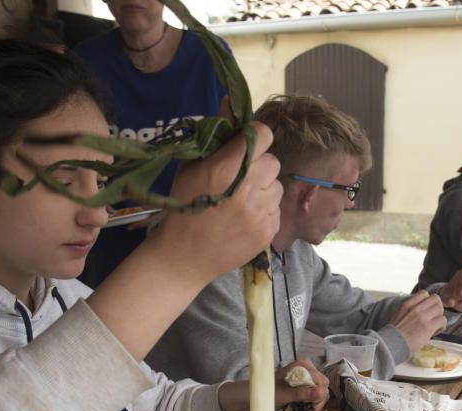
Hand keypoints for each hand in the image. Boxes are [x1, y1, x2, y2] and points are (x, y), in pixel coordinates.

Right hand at [161, 121, 282, 280]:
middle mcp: (248, 188)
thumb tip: (229, 102)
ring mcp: (260, 212)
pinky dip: (264, 212)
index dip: (256, 137)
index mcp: (226, 167)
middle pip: (272, 161)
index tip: (246, 145)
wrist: (184, 256)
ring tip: (240, 201)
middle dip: (258, 166)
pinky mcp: (268, 231)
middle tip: (239, 179)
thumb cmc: (184, 206)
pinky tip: (243, 219)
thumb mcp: (190, 166)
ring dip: (263, 190)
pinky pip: (276, 210)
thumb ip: (214, 135)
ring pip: (277, 186)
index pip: (263, 135)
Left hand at [274, 360, 328, 410]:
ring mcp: (308, 376)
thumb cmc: (270, 392)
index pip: (321, 381)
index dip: (319, 395)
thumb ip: (301, 394)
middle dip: (319, 400)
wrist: (261, 394)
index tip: (312, 407)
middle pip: (323, 385)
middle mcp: (308, 368)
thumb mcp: (284, 395)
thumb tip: (320, 393)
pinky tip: (306, 409)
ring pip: (322, 390)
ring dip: (317, 403)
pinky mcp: (307, 383)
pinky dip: (314, 402)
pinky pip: (317, 393)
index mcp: (303, 366)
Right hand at [391, 291, 445, 352]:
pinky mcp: (428, 327)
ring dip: (439, 317)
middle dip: (437, 307)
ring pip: (440, 309)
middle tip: (434, 317)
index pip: (424, 293)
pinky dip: (441, 326)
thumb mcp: (400, 315)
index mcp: (407, 304)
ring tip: (434, 326)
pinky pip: (443, 320)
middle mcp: (416, 308)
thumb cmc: (394, 334)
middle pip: (436, 299)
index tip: (426, 310)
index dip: (428, 301)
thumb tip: (423, 311)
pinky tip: (434, 332)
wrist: (391, 345)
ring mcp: (423, 316)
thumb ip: (411, 310)